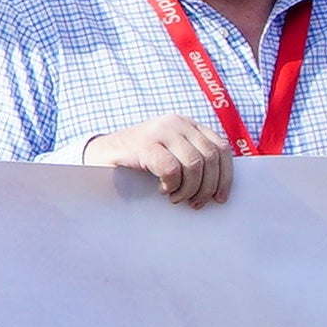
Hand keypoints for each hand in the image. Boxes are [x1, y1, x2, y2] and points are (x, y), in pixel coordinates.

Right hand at [81, 109, 233, 208]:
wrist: (101, 155)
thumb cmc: (140, 162)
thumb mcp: (172, 154)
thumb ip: (193, 159)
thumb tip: (220, 186)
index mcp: (188, 124)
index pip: (221, 148)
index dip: (225, 176)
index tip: (220, 198)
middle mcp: (178, 123)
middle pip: (210, 158)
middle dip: (207, 187)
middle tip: (195, 203)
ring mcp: (161, 131)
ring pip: (194, 164)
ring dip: (189, 189)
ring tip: (176, 198)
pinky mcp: (145, 143)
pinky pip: (171, 169)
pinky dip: (171, 185)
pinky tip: (162, 189)